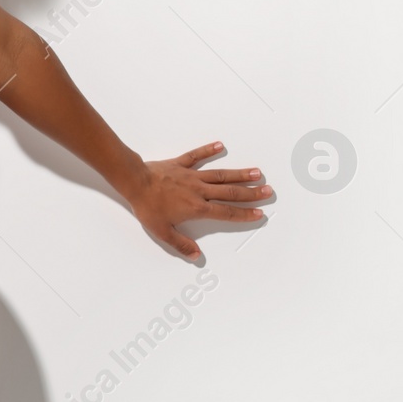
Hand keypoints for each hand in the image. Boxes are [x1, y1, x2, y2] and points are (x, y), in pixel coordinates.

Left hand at [119, 142, 268, 259]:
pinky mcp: (180, 164)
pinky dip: (208, 150)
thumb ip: (181, 244)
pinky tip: (220, 145)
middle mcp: (199, 191)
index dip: (244, 214)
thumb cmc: (147, 206)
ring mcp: (191, 175)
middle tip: (268, 191)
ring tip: (256, 172)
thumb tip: (196, 256)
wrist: (134, 182)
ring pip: (220, 174)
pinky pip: (197, 156)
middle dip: (251, 193)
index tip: (259, 213)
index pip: (226, 213)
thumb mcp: (162, 231)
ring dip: (239, 174)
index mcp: (197, 208)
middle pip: (230, 193)